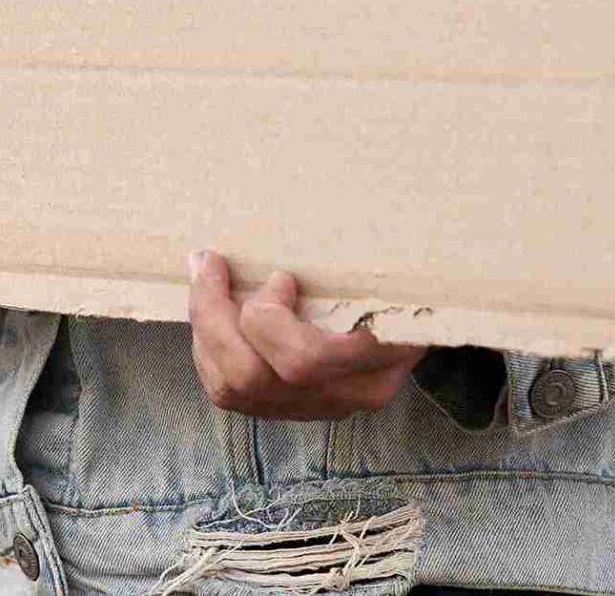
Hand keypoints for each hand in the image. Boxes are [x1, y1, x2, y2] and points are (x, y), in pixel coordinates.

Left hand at [187, 250, 424, 419]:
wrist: (410, 321)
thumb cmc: (398, 278)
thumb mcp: (391, 263)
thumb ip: (358, 253)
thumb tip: (316, 204)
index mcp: (384, 357)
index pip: (308, 358)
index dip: (270, 318)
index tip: (277, 275)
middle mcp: (348, 393)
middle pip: (255, 376)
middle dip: (219, 316)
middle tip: (210, 263)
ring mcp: (313, 407)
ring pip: (234, 387)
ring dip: (206, 327)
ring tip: (205, 277)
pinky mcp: (282, 410)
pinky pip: (226, 392)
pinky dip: (206, 348)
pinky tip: (212, 312)